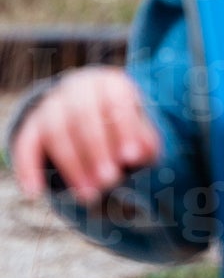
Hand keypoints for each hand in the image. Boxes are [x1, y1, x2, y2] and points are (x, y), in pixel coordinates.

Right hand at [10, 68, 161, 204]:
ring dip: (72, 165)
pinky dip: (27, 168)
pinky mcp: (32, 124)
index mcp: (110, 83)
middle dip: (97, 150)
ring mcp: (52, 104)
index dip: (124, 128)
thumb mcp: (137, 127)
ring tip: (89, 194)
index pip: (116, 100)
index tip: (132, 158)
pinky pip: (26, 144)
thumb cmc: (120, 123)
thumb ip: (143, 140)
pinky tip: (35, 192)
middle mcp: (78, 88)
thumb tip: (141, 154)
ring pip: (56, 131)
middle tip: (109, 181)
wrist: (87, 109)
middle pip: (84, 115)